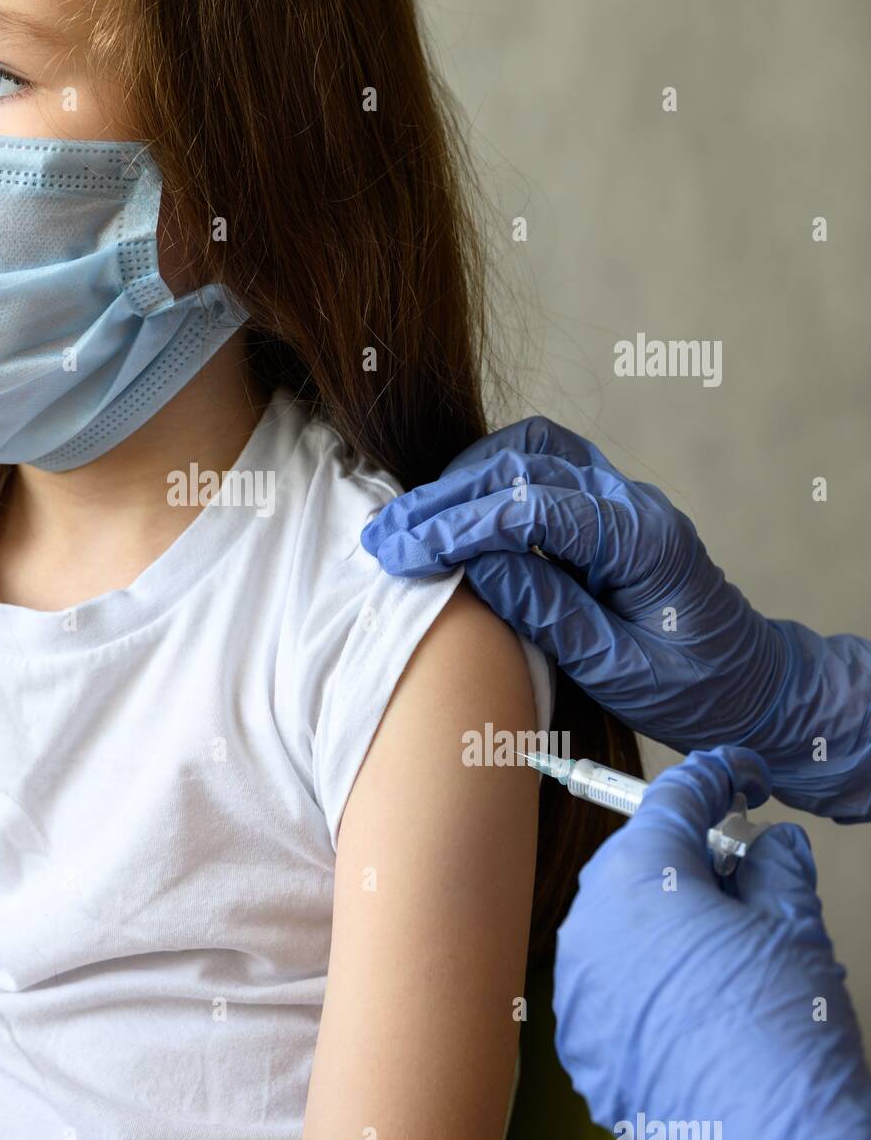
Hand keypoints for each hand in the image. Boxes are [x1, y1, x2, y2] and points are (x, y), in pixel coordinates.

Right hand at [361, 416, 870, 820]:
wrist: (754, 686)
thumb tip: (475, 566)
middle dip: (444, 499)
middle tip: (385, 537)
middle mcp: (632, 502)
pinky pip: (539, 465)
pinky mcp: (604, 505)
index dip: (457, 527)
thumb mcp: (621, 672)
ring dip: (463, 478)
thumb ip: (550, 614)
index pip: (531, 509)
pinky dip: (488, 480)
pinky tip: (452, 514)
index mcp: (643, 541)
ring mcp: (620, 495)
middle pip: (522, 465)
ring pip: (529, 448)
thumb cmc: (695, 690)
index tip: (401, 553)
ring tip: (412, 523)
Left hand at [553, 747, 870, 1139]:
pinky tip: (692, 1004)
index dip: (715, 780)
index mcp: (639, 873)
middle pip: (639, 860)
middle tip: (744, 879)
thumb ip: (776, 868)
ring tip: (725, 957)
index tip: (737, 779)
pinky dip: (644, 980)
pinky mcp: (578, 1034)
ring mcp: (577, 979)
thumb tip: (773, 847)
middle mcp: (590, 918)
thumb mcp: (793, 929)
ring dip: (664, 925)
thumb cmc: (776, 1037)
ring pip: (619, 923)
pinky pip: (608, 983)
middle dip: (689, 861)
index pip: (674, 799)